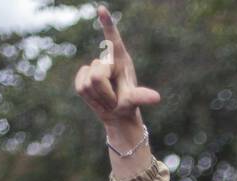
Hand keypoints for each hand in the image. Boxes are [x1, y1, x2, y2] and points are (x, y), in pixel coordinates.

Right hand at [74, 5, 160, 142]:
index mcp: (120, 59)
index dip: (107, 24)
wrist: (117, 114)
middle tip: (113, 100)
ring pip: (88, 84)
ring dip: (98, 97)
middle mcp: (106, 60)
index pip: (113, 39)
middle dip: (105, 93)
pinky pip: (80, 86)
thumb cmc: (127, 104)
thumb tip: (157, 98)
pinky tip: (96, 99)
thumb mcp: (134, 100)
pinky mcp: (82, 76)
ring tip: (107, 100)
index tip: (101, 9)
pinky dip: (89, 98)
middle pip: (97, 76)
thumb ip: (141, 96)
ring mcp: (93, 67)